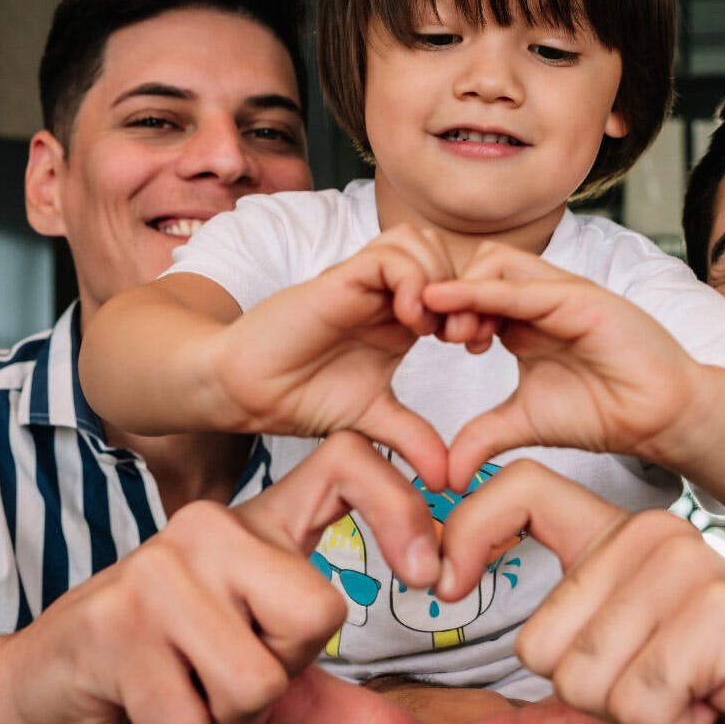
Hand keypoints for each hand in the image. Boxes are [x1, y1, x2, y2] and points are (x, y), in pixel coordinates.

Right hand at [0, 432, 441, 723]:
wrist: (44, 681)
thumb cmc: (163, 663)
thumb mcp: (264, 674)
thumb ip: (344, 707)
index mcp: (255, 524)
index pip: (348, 463)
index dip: (402, 506)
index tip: (427, 573)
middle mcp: (209, 527)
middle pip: (317, 615)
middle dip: (280, 674)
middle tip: (223, 666)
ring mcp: (158, 570)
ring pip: (257, 680)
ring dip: (223, 713)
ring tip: (181, 680)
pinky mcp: (115, 624)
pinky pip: (193, 720)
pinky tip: (141, 695)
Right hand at [213, 225, 475, 489]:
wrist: (247, 391)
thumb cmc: (300, 396)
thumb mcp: (372, 420)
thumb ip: (412, 438)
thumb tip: (448, 482)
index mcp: (400, 319)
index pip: (455, 286)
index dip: (477, 307)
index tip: (478, 348)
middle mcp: (384, 294)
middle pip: (445, 252)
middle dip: (466, 289)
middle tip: (462, 337)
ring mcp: (362, 282)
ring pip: (420, 241)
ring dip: (439, 279)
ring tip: (432, 329)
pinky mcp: (339, 278)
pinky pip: (390, 255)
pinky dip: (411, 279)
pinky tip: (408, 319)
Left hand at [421, 244, 704, 488]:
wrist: (659, 418)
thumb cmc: (603, 412)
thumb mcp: (525, 423)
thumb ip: (484, 436)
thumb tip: (447, 476)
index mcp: (523, 322)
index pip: (469, 294)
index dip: (439, 311)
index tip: (417, 340)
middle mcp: (539, 300)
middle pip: (474, 267)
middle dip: (445, 296)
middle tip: (430, 334)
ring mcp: (560, 294)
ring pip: (495, 263)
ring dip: (461, 291)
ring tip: (448, 332)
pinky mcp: (579, 298)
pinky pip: (522, 286)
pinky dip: (482, 291)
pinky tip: (451, 304)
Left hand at [431, 459, 724, 723]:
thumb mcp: (615, 716)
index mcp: (617, 544)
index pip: (520, 491)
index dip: (466, 534)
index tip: (444, 584)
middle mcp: (649, 540)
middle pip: (539, 643)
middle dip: (596, 696)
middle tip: (667, 688)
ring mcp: (683, 569)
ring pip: (582, 678)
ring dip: (640, 716)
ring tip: (697, 695)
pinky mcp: (713, 614)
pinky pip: (636, 698)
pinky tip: (718, 704)